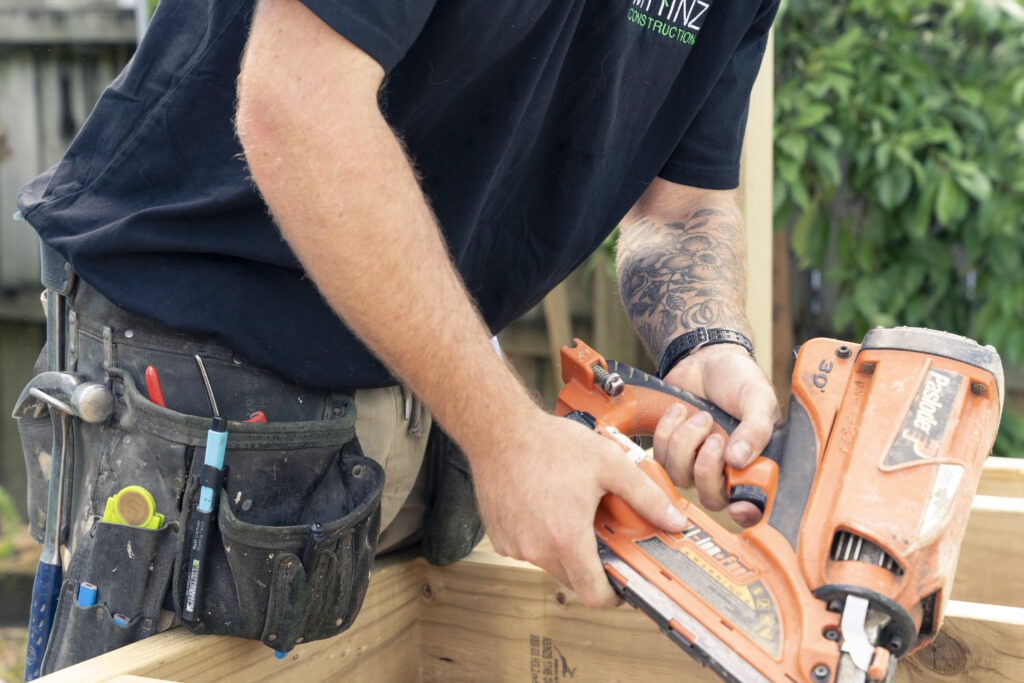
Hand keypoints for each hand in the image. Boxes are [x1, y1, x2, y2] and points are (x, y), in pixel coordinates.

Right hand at [470, 410, 689, 607]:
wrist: (499, 430)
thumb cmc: (549, 444)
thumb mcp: (610, 464)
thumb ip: (646, 496)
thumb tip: (674, 520)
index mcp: (566, 538)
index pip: (593, 595)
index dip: (613, 596)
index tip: (622, 584)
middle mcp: (536, 549)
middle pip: (574, 578)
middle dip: (591, 562)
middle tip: (600, 532)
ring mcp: (514, 545)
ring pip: (550, 563)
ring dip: (565, 547)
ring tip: (571, 510)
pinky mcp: (499, 537)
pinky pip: (528, 549)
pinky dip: (541, 537)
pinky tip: (545, 505)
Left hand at [653, 344, 780, 525]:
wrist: (707, 357)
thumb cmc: (739, 378)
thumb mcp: (758, 398)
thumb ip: (756, 428)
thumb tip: (739, 460)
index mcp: (755, 462)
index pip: (753, 504)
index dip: (746, 512)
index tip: (738, 506)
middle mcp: (725, 469)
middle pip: (711, 497)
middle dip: (706, 468)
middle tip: (713, 436)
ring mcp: (696, 462)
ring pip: (681, 477)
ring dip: (685, 443)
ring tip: (699, 416)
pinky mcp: (671, 450)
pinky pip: (659, 457)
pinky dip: (667, 432)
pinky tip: (679, 411)